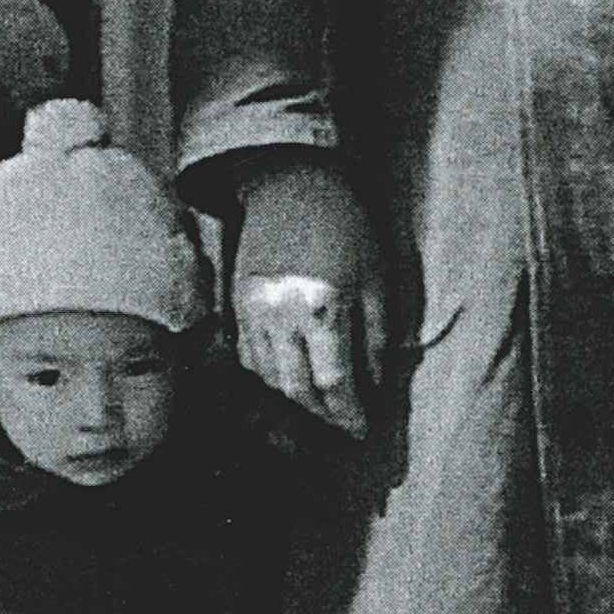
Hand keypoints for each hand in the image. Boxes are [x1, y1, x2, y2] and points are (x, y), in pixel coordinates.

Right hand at [231, 158, 388, 438]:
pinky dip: (270, 379)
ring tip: (318, 414)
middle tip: (341, 430)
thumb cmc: (347, 226)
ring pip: (268, 379)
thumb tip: (372, 388)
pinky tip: (290, 384)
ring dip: (293, 404)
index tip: (362, 431)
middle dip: (320, 419)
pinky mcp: (236, 302)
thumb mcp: (378, 279)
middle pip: (296, 390)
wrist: (293, 181)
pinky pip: (249, 358)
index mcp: (323, 306)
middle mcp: (281, 313)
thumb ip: (376, 339)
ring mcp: (252, 309)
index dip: (349, 415)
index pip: (334, 382)